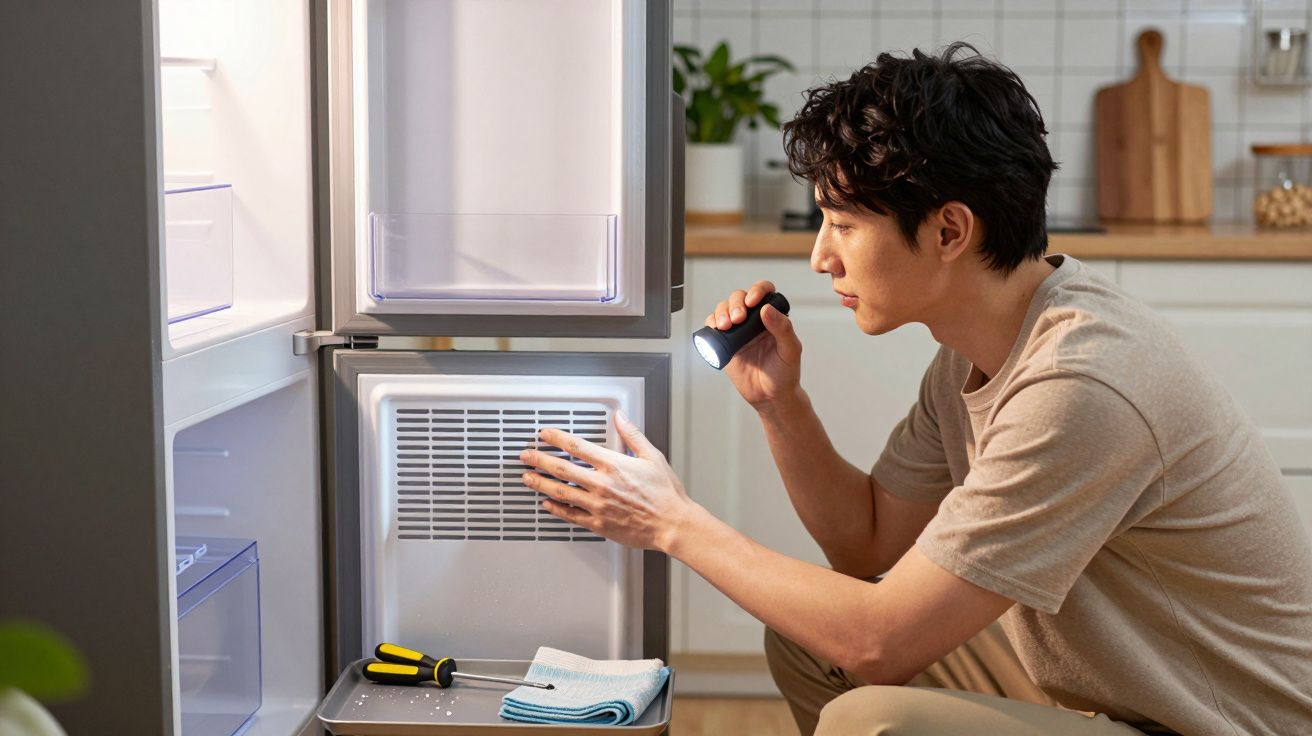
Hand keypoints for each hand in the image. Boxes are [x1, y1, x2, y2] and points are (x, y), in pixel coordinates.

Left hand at [518, 411, 698, 552]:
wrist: (672, 524)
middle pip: (561, 468)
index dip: (556, 438)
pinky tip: (547, 505)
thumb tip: (621, 417)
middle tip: (526, 455)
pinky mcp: (598, 524)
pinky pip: (571, 516)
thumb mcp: (652, 456)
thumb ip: (632, 435)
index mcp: (613, 464)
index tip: (544, 435)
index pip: (576, 446)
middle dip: (539, 460)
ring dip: (541, 484)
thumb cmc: (665, 494)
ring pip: (560, 492)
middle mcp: (601, 484)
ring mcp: (597, 505)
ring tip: (527, 478)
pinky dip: (556, 510)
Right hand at [704, 280, 802, 408]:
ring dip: (721, 312)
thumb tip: (766, 309)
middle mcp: (754, 320)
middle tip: (738, 320)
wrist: (770, 397)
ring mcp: (738, 331)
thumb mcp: (790, 351)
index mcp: (772, 317)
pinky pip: (713, 327)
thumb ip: (783, 329)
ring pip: (724, 309)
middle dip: (735, 304)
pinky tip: (715, 330)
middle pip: (739, 297)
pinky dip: (710, 324)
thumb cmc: (784, 374)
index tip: (752, 302)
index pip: (764, 292)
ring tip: (725, 326)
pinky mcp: (725, 343)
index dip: (756, 291)